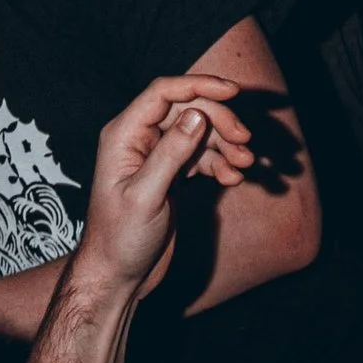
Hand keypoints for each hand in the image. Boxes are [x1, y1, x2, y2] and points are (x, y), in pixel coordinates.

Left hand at [72, 71, 258, 295]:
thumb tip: (197, 115)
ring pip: (199, 132)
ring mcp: (157, 155)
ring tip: (244, 164)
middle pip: (188, 110)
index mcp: (124, 135)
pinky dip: (220, 163)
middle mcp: (140, 139)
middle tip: (244, 141)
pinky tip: (233, 178)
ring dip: (225, 145)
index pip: (164, 92)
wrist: (118, 276)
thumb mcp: (145, 196)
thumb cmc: (119, 239)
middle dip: (220, 121)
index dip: (199, 86)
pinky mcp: (171, 173)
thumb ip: (171, 154)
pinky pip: (202, 155)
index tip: (233, 91)